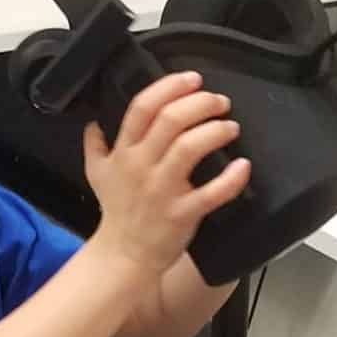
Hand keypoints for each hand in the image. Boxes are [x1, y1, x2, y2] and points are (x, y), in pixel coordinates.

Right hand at [83, 69, 250, 277]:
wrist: (123, 256)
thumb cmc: (116, 213)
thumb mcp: (96, 175)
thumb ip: (95, 146)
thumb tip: (92, 124)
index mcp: (124, 152)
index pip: (144, 106)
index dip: (171, 86)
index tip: (192, 80)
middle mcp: (142, 166)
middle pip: (171, 119)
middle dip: (201, 103)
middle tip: (219, 102)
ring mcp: (162, 190)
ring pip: (190, 148)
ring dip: (216, 130)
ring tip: (230, 127)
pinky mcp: (182, 214)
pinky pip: (212, 193)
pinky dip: (232, 179)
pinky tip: (243, 166)